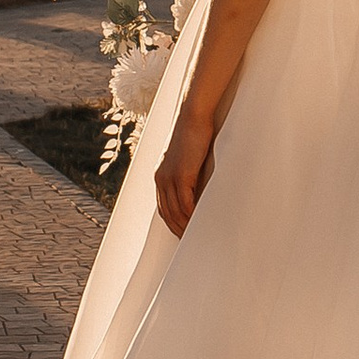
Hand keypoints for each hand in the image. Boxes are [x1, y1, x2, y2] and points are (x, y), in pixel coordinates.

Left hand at [153, 97, 218, 238]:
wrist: (192, 116)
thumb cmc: (193, 133)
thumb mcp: (186, 156)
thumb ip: (188, 171)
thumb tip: (196, 185)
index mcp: (160, 174)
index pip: (163, 206)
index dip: (172, 221)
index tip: (181, 232)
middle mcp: (161, 178)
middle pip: (167, 213)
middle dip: (177, 229)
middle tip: (189, 242)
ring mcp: (169, 177)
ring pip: (175, 211)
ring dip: (185, 226)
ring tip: (195, 237)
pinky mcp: (181, 175)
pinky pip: (185, 203)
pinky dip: (191, 216)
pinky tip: (198, 223)